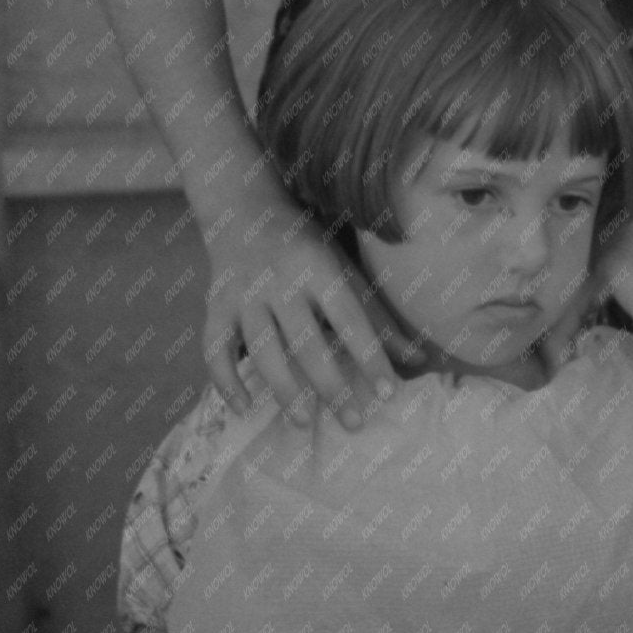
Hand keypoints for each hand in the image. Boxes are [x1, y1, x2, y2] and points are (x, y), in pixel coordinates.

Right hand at [203, 198, 407, 427]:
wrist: (243, 208)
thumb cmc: (305, 246)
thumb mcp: (344, 270)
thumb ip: (377, 317)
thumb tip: (418, 359)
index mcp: (319, 267)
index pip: (350, 317)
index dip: (370, 355)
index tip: (389, 393)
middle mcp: (280, 281)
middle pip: (306, 340)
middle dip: (330, 385)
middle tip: (353, 423)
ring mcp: (243, 295)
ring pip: (262, 348)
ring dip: (283, 388)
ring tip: (303, 422)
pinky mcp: (214, 307)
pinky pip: (214, 349)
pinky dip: (225, 381)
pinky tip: (243, 407)